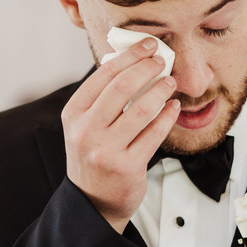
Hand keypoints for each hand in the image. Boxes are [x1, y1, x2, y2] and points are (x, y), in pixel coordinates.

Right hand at [62, 37, 179, 231]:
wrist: (93, 200)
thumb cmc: (94, 154)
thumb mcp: (85, 124)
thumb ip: (102, 96)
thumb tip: (131, 61)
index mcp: (73, 113)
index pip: (103, 74)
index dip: (129, 56)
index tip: (147, 45)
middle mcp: (85, 130)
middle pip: (122, 87)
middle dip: (147, 68)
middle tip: (162, 60)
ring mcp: (105, 150)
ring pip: (141, 109)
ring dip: (161, 90)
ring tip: (170, 83)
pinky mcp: (127, 166)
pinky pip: (154, 134)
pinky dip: (167, 116)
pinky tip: (173, 107)